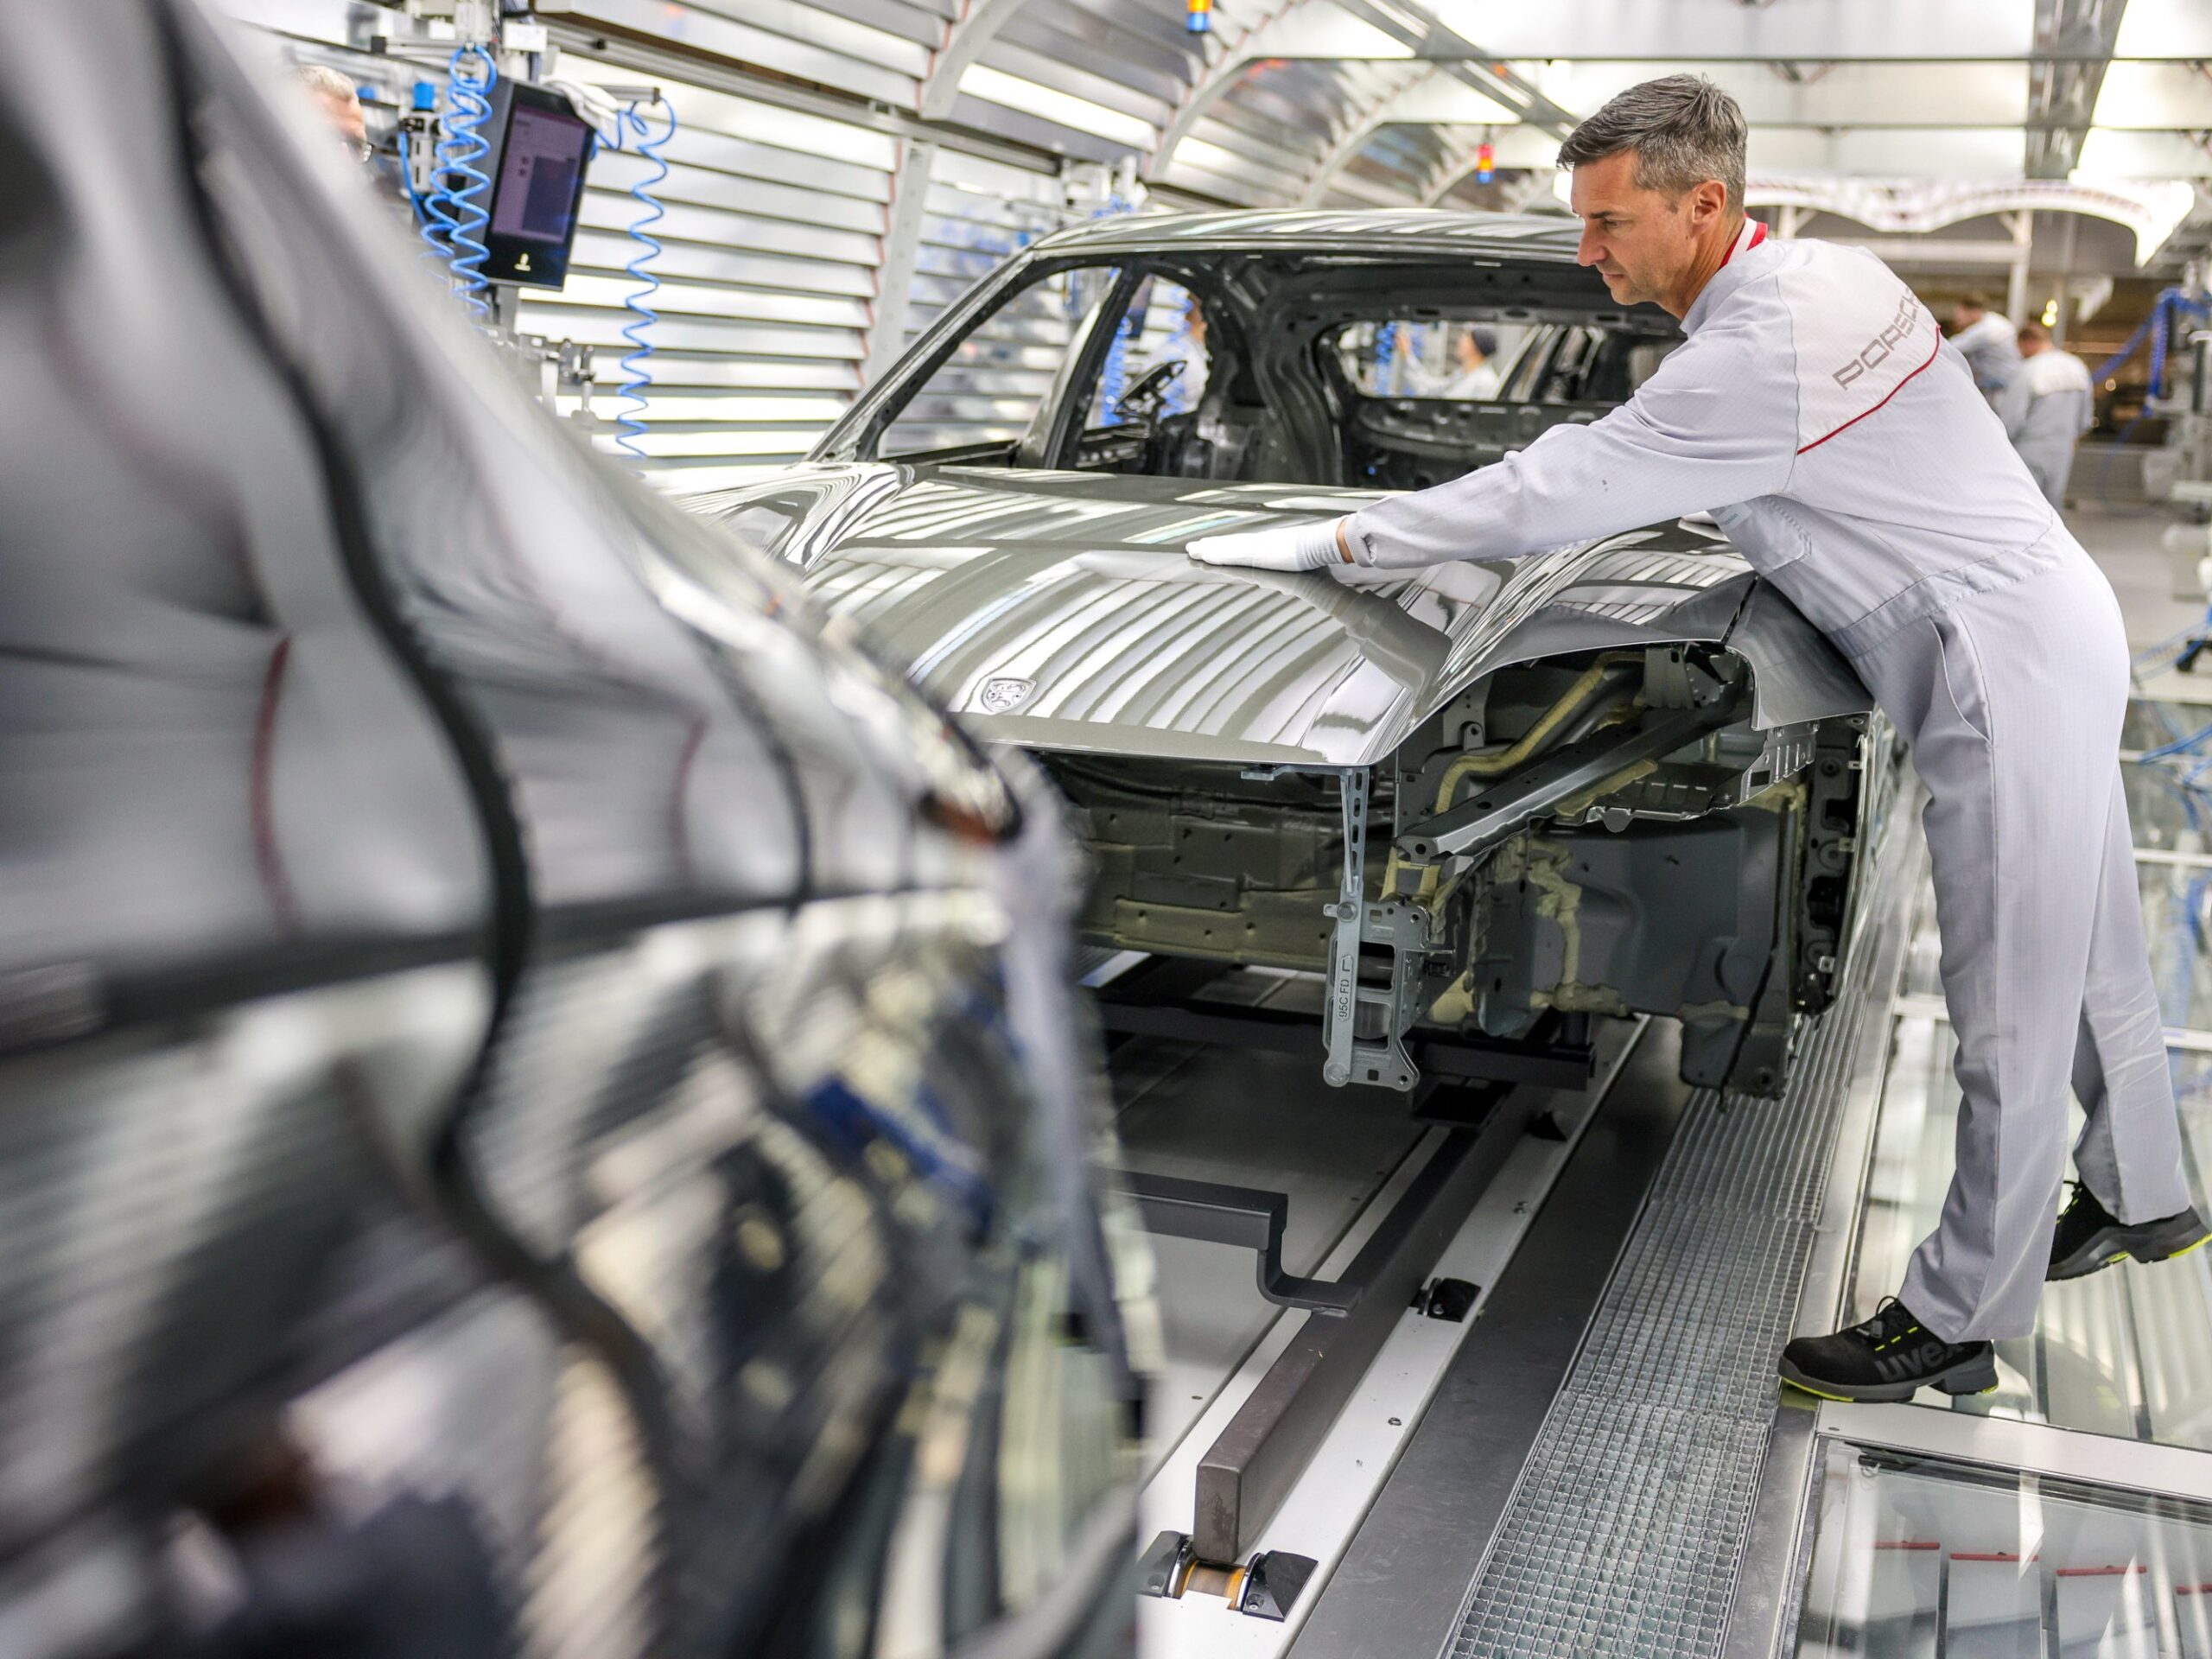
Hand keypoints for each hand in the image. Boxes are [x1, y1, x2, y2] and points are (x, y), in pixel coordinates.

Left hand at [1187, 518, 1346, 571]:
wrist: (1322, 543)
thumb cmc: (1317, 551)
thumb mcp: (1302, 558)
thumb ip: (1295, 561)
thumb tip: (1299, 567)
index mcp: (1270, 544)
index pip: (1242, 545)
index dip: (1225, 545)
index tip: (1212, 546)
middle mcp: (1260, 543)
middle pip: (1230, 544)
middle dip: (1210, 546)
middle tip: (1192, 547)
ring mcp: (1258, 547)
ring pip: (1227, 548)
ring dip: (1208, 549)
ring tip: (1192, 550)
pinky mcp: (1258, 554)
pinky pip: (1233, 555)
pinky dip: (1218, 554)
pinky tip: (1205, 555)